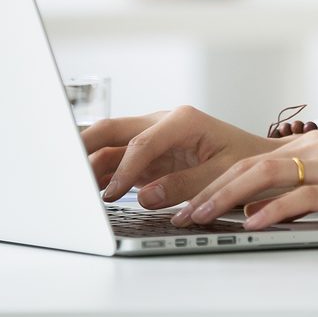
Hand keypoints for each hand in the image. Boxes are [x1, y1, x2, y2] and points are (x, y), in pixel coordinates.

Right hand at [81, 105, 281, 208]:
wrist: (259, 160)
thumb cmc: (246, 161)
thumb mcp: (222, 173)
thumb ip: (184, 185)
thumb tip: (146, 196)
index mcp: (182, 120)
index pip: (141, 143)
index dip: (123, 170)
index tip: (109, 195)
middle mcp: (163, 123)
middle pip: (113, 129)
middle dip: (84, 145)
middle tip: (59, 167)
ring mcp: (153, 138)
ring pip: (110, 145)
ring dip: (87, 162)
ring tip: (66, 185)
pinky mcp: (150, 155)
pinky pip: (118, 160)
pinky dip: (100, 173)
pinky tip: (86, 189)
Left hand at [170, 129, 317, 230]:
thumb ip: (301, 188)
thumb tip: (260, 209)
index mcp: (311, 145)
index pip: (249, 161)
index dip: (213, 180)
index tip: (187, 201)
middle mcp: (315, 148)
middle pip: (248, 165)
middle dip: (207, 189)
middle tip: (180, 212)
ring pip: (264, 176)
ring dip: (226, 197)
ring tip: (201, 216)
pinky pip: (299, 197)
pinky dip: (270, 211)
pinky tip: (251, 224)